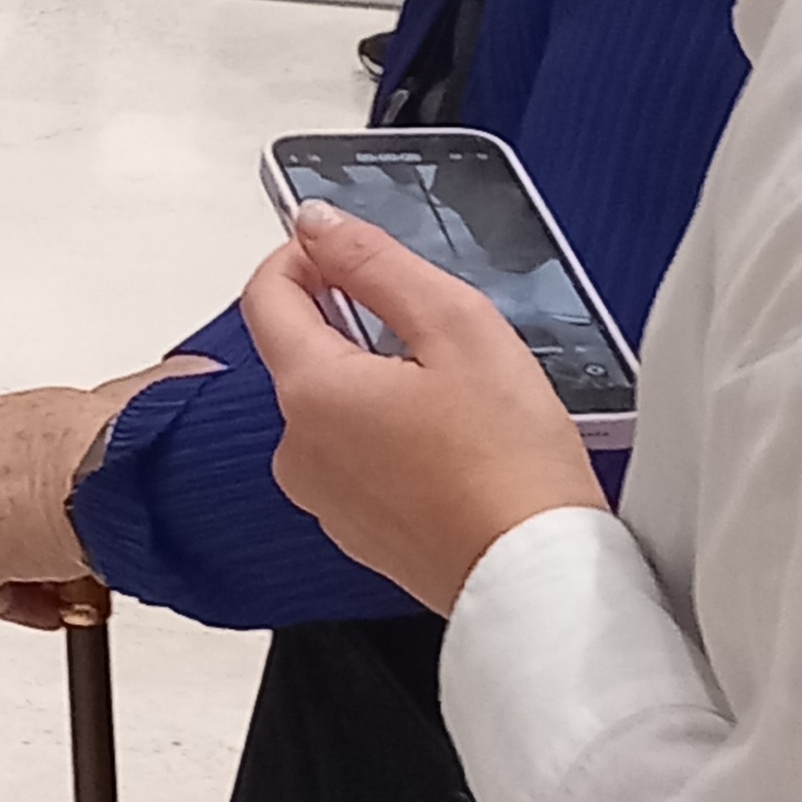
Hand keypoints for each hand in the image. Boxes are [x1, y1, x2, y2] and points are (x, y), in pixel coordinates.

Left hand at [0, 358, 220, 629]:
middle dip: (25, 535)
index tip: (63, 514)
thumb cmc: (109, 437)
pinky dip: (23, 605)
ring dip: (28, 569)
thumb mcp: (115, 405)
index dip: (32, 499)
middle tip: (68, 551)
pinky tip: (57, 609)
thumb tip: (176, 378)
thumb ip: (119, 406)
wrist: (105, 468)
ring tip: (74, 579)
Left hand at [239, 205, 603, 615]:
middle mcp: (297, 449)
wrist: (535, 578)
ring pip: (331, 405)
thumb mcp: (455, 324)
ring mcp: (322, 497)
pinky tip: (449, 444)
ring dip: (376, 381)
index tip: (354, 252)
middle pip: (302, 350)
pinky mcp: (354, 530)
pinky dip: (387, 435)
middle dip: (355, 321)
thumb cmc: (509, 461)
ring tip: (454, 396)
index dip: (307, 256)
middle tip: (436, 331)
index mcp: (310, 392)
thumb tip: (318, 223)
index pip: (266, 293)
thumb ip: (375, 263)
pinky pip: (354, 456)